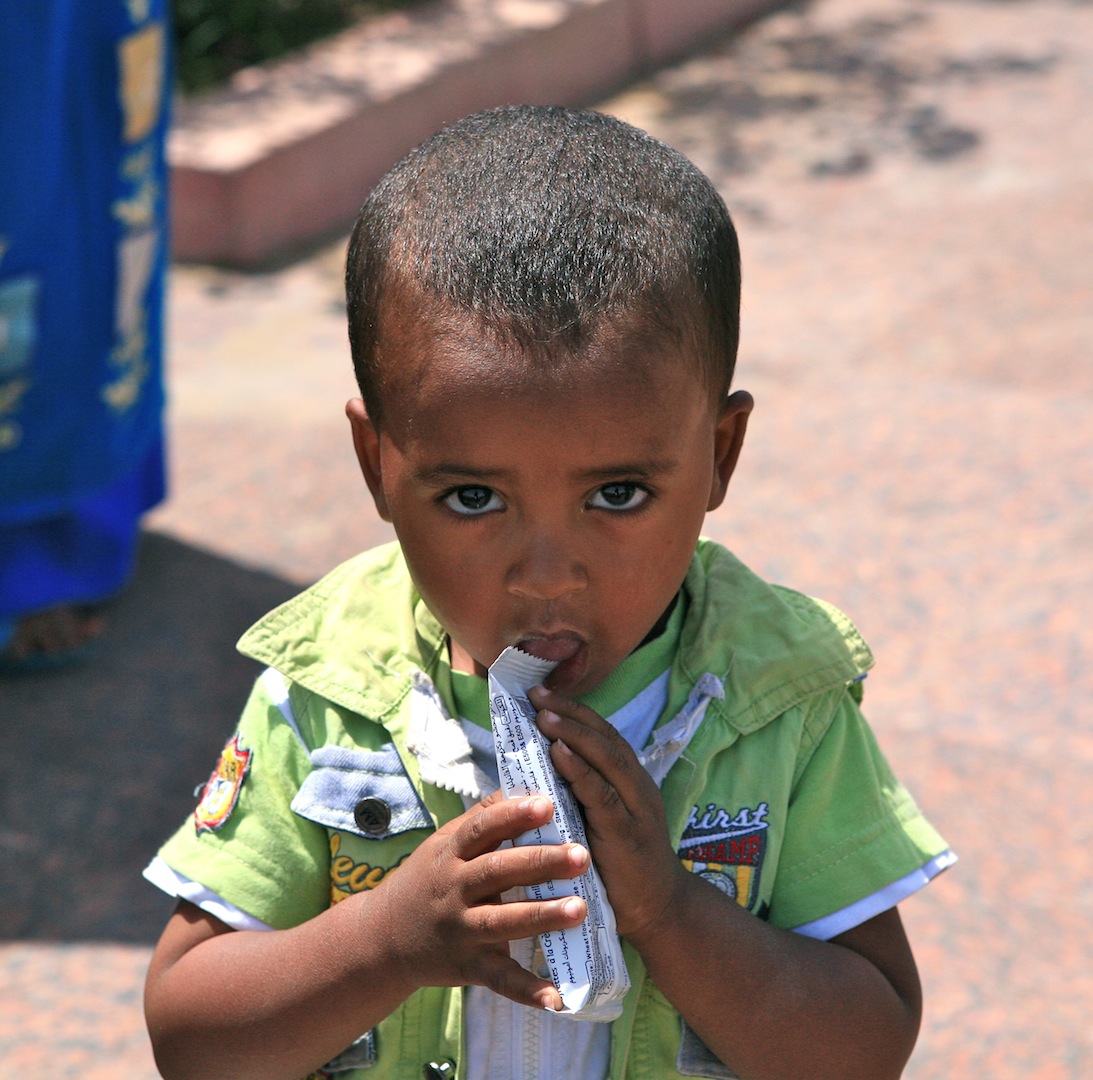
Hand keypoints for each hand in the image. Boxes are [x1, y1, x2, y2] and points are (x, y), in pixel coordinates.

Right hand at [366, 793, 588, 1009]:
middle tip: (582, 855)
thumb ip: (483, 818)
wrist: (383, 938)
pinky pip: (500, 979)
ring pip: (504, 923)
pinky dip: (528, 991)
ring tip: (581, 909)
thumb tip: (524, 785)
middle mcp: (454, 889)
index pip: (482, 828)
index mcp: (450, 852)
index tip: (547, 804)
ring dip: (543, 917)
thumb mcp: (444, 843)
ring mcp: (461, 930)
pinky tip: (558, 999)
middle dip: (542, 863)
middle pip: (499, 872)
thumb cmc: (429, 878)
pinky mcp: (468, 966)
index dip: (513, 815)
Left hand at [528, 686, 689, 940]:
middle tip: (536, 693)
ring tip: (544, 715)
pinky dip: (579, 770)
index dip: (573, 711)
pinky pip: (602, 794)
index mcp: (630, 779)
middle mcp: (637, 785)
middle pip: (604, 736)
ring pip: (605, 758)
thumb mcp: (601, 820)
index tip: (540, 693)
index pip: (602, 733)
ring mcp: (635, 807)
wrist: (658, 911)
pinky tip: (558, 753)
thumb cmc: (620, 866)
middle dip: (569, 712)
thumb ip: (581, 793)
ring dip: (572, 733)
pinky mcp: (627, 833)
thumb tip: (536, 765)